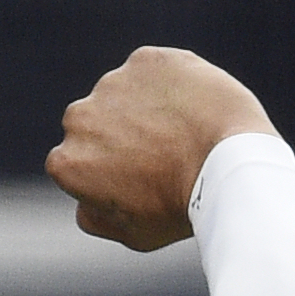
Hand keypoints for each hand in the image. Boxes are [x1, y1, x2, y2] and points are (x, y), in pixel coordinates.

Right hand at [48, 46, 274, 251]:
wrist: (227, 164)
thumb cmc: (181, 208)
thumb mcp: (133, 234)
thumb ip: (95, 217)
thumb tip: (84, 202)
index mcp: (67, 162)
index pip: (76, 165)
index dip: (107, 174)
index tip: (138, 182)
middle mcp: (79, 118)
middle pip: (96, 126)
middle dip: (119, 137)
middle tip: (162, 156)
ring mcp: (112, 84)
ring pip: (124, 96)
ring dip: (144, 110)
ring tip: (183, 134)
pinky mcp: (145, 60)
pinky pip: (153, 73)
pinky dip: (170, 87)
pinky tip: (193, 109)